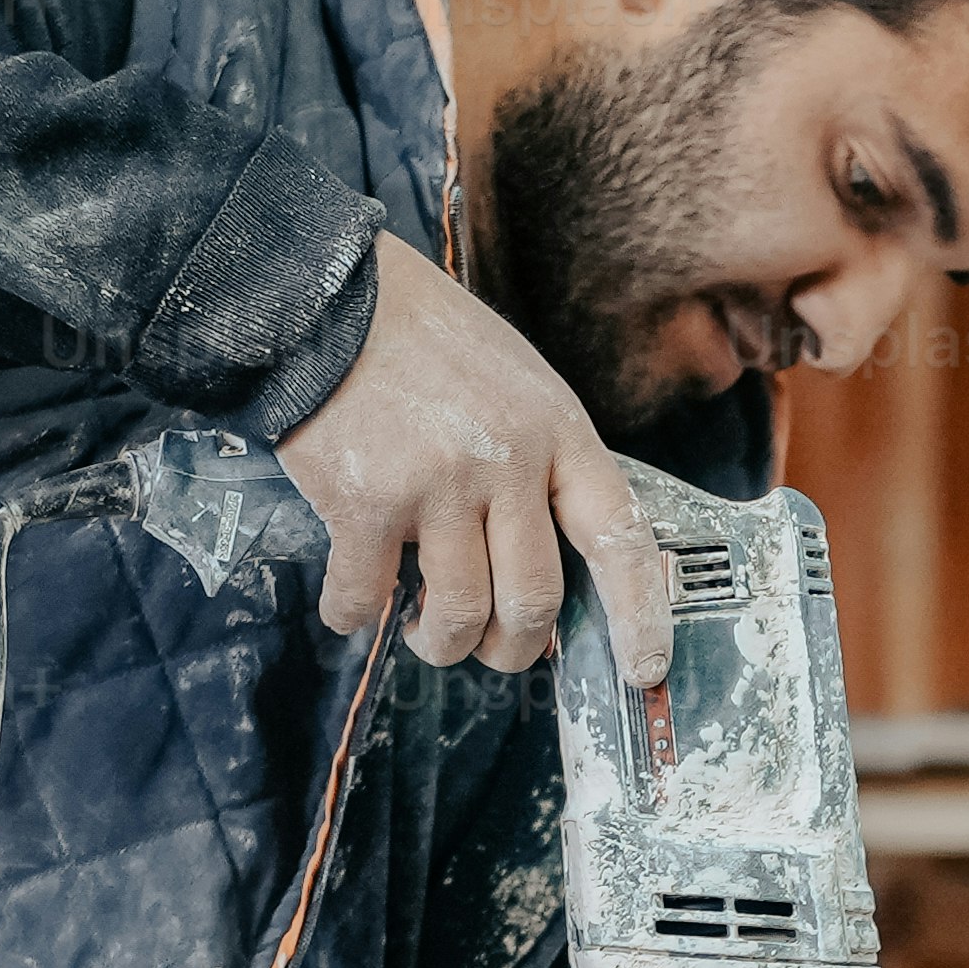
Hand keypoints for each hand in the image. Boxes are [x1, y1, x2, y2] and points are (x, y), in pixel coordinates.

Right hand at [279, 243, 676, 683]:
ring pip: (459, 615)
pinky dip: (354, 616)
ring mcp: (438, 485)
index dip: (638, 615)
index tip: (643, 670)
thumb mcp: (517, 381)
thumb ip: (542, 461)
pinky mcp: (367, 503)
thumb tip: (547, 563)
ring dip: (440, 643)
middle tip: (488, 646)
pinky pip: (367, 600)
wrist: (326, 297)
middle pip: (532, 601)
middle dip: (511, 648)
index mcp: (558, 432)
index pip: (620, 538)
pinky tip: (351, 604)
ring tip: (423, 630)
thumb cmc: (424, 341)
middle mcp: (508, 463)